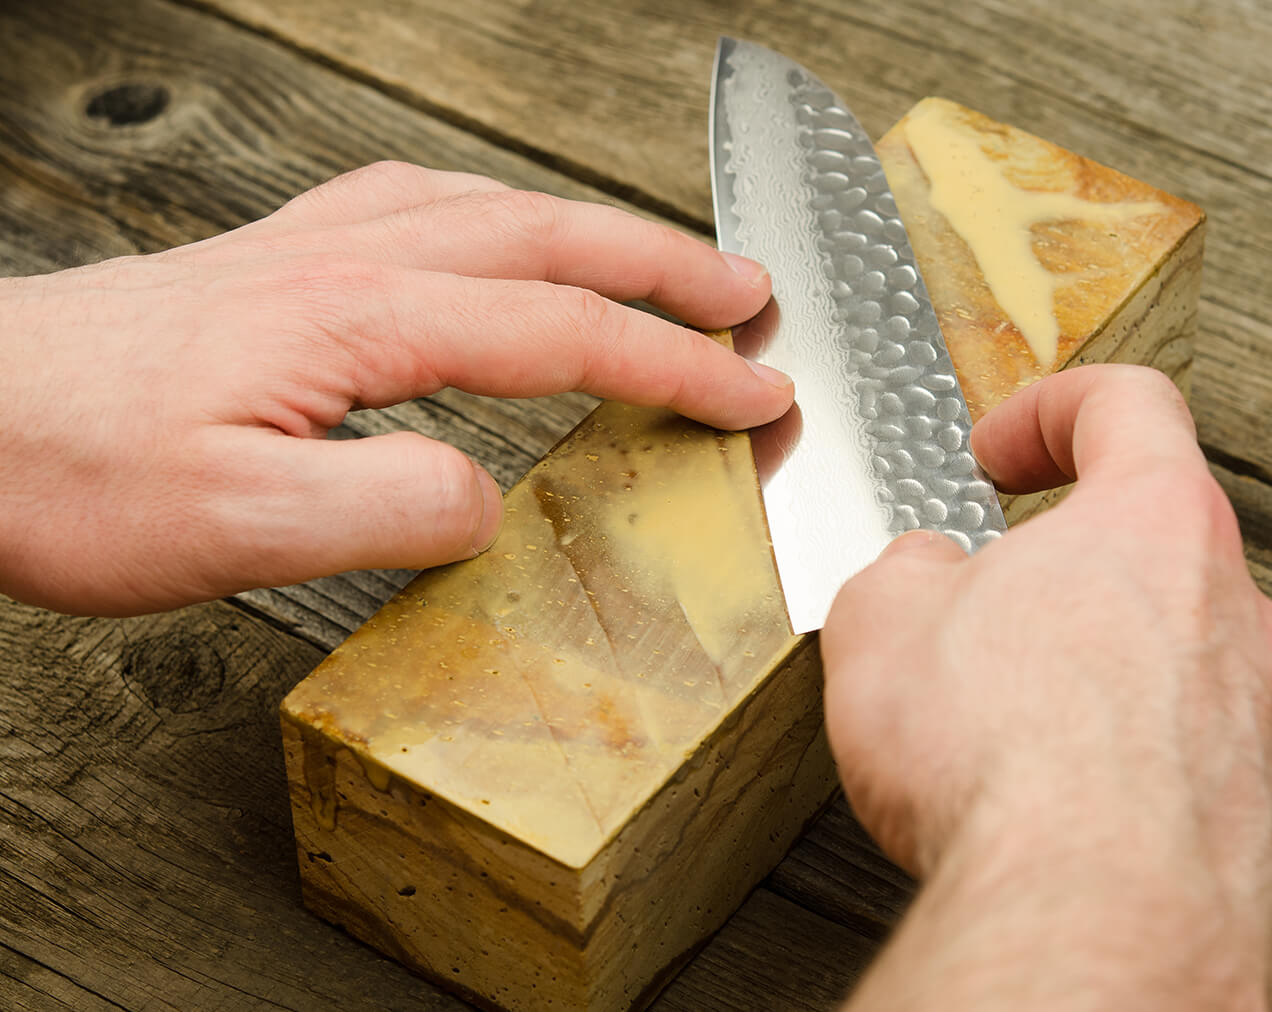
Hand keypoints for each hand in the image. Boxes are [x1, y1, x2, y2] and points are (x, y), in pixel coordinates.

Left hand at [0, 162, 789, 615]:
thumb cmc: (67, 472)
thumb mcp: (231, 528)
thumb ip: (383, 511)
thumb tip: (488, 498)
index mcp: (357, 321)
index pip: (561, 332)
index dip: (674, 366)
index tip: (754, 395)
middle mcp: (346, 261)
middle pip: (550, 241)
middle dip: (670, 269)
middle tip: (755, 296)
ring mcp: (310, 247)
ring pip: (493, 210)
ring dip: (598, 231)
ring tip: (667, 260)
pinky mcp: (276, 259)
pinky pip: (421, 203)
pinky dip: (499, 212)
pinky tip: (502, 231)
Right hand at [822, 366, 1271, 1009]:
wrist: (1089, 925)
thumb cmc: (1004, 763)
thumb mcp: (881, 620)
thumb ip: (905, 570)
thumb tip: (922, 576)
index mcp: (1155, 524)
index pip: (1128, 406)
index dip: (1050, 410)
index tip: (999, 450)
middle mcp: (1233, 614)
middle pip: (1154, 544)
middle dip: (1059, 564)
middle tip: (982, 603)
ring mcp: (1259, 720)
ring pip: (1170, 658)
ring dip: (1088, 669)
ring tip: (998, 723)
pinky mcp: (1258, 820)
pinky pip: (1181, 759)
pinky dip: (1118, 761)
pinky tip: (1048, 804)